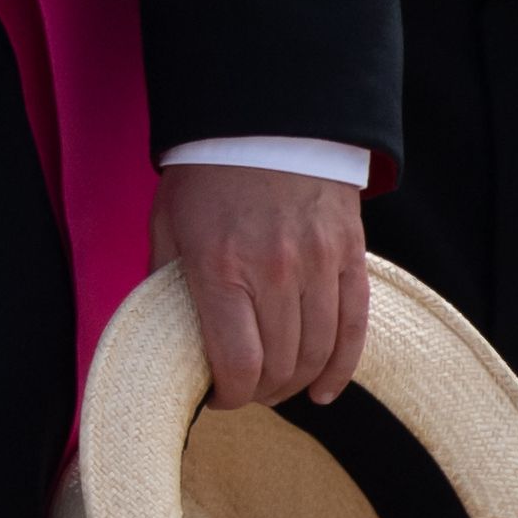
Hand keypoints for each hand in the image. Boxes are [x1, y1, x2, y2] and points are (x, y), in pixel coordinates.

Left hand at [149, 164, 368, 410]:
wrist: (266, 119)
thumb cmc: (205, 176)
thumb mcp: (166, 226)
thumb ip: (164, 283)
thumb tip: (162, 334)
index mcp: (221, 268)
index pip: (236, 363)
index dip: (227, 396)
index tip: (216, 398)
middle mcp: (275, 271)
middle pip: (279, 365)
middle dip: (258, 392)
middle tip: (243, 391)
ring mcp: (319, 263)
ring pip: (318, 352)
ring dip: (296, 383)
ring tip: (276, 388)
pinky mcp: (351, 255)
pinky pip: (355, 326)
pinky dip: (341, 366)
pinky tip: (323, 391)